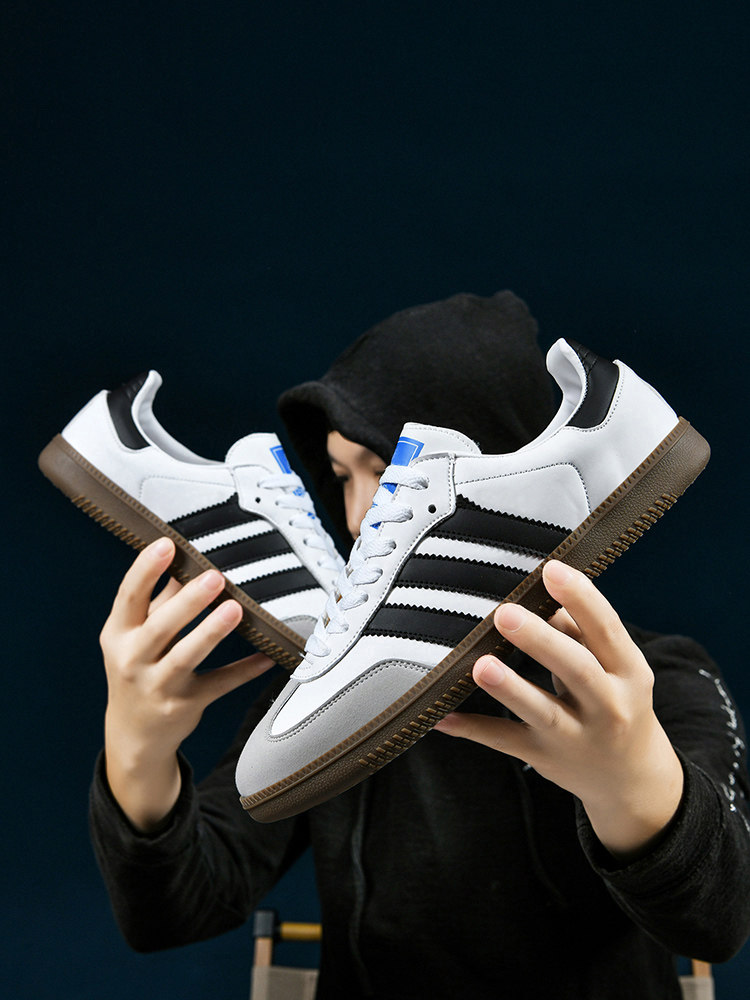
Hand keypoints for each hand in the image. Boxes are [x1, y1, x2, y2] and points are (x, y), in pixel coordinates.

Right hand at [100, 537, 273, 829]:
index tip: (167, 544)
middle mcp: (133, 660)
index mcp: (118, 635)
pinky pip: (219, 684)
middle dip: (187, 601)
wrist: (133, 733)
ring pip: (186, 657)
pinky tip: (267, 656)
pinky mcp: (185, 705)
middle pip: (160, 627)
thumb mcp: (134, 635)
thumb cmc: (138, 669)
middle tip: (214, 576)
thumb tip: (186, 558)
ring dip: (211, 632)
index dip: (146, 570)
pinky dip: (244, 670)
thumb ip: (160, 599)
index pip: (129, 597)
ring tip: (235, 609)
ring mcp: (158, 686)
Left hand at [435, 560, 683, 859]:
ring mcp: (574, 736)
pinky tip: (442, 716)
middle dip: (540, 640)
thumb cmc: (614, 702)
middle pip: (576, 669)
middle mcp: (608, 706)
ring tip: (481, 665)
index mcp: (629, 672)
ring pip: (541, 711)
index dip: (582, 598)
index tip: (552, 569)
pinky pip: (505, 741)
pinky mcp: (544, 757)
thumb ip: (579, 630)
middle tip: (506, 613)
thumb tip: (541, 591)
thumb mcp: (613, 667)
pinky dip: (473, 729)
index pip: (607, 629)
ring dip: (509, 688)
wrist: (630, 778)